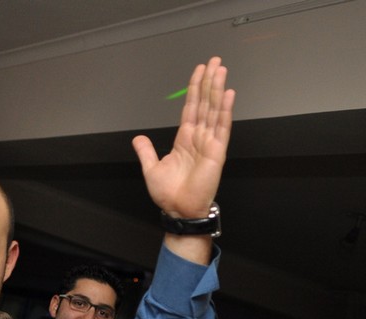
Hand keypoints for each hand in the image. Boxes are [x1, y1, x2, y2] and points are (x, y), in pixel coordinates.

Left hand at [133, 57, 234, 217]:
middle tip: (214, 61)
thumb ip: (146, 151)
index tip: (199, 71)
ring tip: (221, 69)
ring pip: (214, 110)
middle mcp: (199, 137)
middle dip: (209, 82)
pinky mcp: (217, 151)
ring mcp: (209, 142)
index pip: (191, 108)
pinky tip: (228, 93)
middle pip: (205, 103)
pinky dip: (225, 110)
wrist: (178, 210)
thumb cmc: (168, 193)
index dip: (195, 89)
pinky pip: (222, 127)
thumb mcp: (151, 168)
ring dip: (218, 89)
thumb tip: (138, 139)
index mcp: (185, 139)